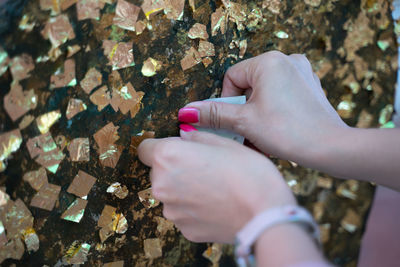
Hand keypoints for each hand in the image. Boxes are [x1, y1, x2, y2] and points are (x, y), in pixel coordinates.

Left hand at [137, 131, 295, 242]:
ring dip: (184, 189)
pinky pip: (184, 212)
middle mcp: (162, 185)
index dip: (160, 146)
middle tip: (204, 167)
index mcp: (168, 157)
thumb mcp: (225, 143)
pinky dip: (194, 208)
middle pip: (159, 172)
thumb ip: (197, 136)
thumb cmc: (248, 173)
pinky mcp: (184, 229)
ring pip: (171, 193)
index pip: (145, 148)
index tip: (176, 149)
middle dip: (175, 167)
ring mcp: (172, 211)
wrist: (265, 215)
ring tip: (213, 187)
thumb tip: (185, 135)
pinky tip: (216, 204)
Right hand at [178, 51, 347, 166]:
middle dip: (243, 113)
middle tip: (245, 133)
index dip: (227, 102)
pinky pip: (281, 97)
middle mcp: (287, 60)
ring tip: (261, 138)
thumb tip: (187, 112)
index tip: (233, 122)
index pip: (232, 78)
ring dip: (257, 116)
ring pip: (265, 94)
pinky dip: (273, 114)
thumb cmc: (288, 131)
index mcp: (269, 61)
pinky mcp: (310, 87)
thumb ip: (213, 114)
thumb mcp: (244, 122)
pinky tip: (275, 133)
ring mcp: (302, 73)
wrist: (331, 148)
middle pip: (248, 87)